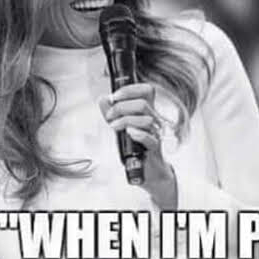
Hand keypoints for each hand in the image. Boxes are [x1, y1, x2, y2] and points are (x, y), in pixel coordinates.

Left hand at [99, 83, 176, 208]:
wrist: (146, 169)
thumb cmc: (134, 146)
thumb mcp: (120, 127)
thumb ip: (111, 113)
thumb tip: (103, 99)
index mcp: (147, 111)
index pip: (147, 90)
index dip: (131, 89)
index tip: (115, 96)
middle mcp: (154, 119)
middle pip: (143, 104)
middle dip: (121, 107)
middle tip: (110, 117)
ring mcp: (155, 133)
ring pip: (146, 119)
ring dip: (125, 121)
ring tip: (114, 127)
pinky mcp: (155, 147)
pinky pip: (150, 137)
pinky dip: (138, 133)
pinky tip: (129, 133)